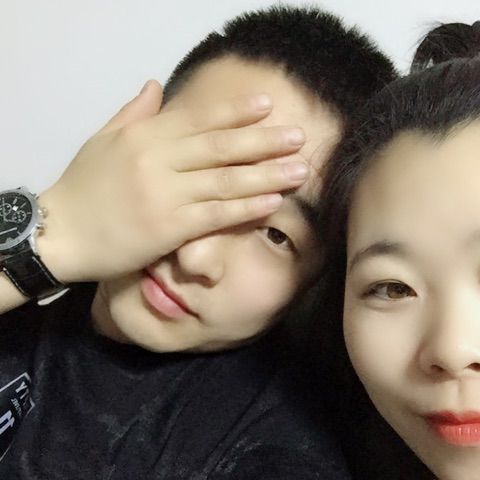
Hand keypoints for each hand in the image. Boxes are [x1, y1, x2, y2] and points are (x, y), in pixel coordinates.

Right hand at [38, 80, 308, 282]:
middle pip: (221, 148)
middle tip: (298, 136)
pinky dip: (246, 208)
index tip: (267, 107)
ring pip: (225, 181)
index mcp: (144, 136)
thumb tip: (155, 84)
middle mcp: (158, 160)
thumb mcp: (102, 141)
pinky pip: (216, 215)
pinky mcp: (169, 228)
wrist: (60, 233)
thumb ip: (133, 113)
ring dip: (266, 174)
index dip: (235, 113)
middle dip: (263, 141)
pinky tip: (273, 202)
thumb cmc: (82, 187)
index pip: (198, 119)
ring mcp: (166, 195)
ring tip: (299, 169)